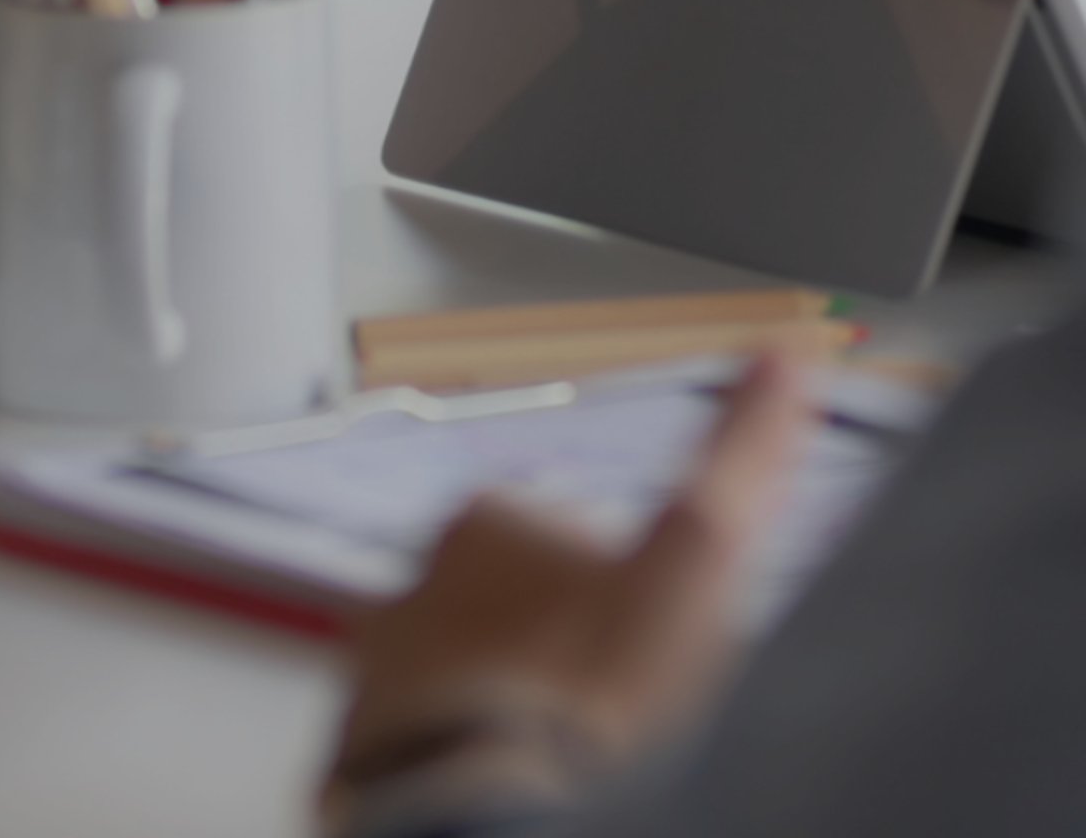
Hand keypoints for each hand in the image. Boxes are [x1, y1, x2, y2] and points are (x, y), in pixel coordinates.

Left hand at [325, 356, 806, 822]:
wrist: (498, 812)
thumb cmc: (596, 686)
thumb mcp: (695, 559)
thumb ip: (742, 457)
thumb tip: (784, 355)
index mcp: (488, 521)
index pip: (563, 539)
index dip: (620, 595)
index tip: (645, 645)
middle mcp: (417, 580)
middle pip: (505, 607)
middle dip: (553, 648)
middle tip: (608, 714)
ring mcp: (381, 668)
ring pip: (459, 677)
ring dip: (503, 707)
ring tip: (563, 757)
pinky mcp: (362, 749)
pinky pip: (416, 747)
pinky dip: (456, 762)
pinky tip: (510, 788)